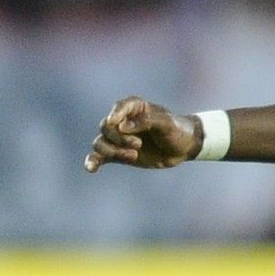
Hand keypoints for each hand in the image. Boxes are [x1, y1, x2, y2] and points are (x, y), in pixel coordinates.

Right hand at [85, 97, 201, 171]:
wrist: (184, 148)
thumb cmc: (177, 130)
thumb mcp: (167, 123)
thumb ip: (146, 121)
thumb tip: (122, 127)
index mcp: (134, 107)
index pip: (118, 108)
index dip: (116, 116)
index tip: (118, 125)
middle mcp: (122, 120)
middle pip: (106, 128)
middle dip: (119, 138)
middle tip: (138, 145)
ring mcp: (118, 138)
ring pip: (101, 142)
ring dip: (112, 150)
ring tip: (133, 155)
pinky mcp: (117, 153)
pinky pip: (99, 156)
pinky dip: (93, 161)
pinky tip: (90, 168)